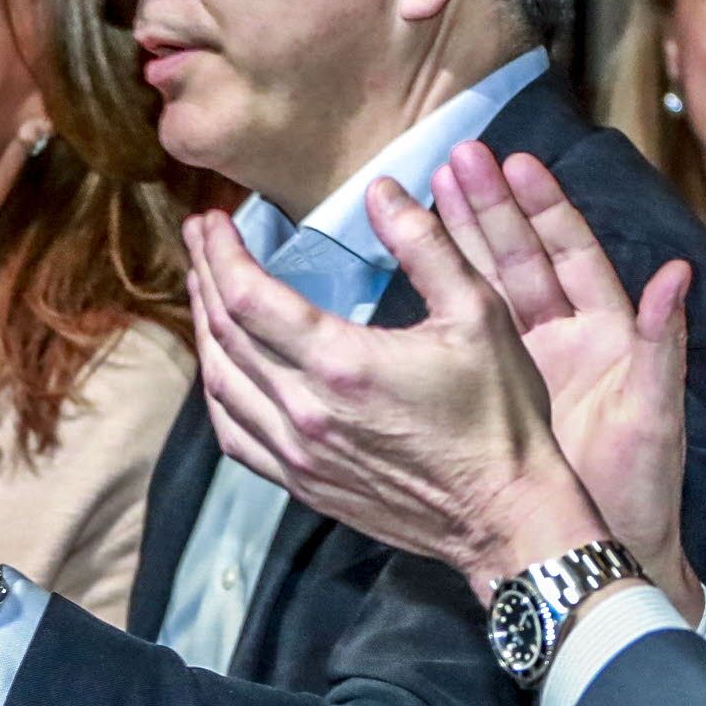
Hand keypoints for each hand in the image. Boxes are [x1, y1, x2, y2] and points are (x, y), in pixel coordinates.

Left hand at [182, 183, 613, 599]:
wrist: (505, 516)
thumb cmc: (498, 415)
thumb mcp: (478, 312)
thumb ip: (426, 244)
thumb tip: (382, 190)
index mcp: (340, 364)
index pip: (246, 297)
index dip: (220, 252)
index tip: (212, 220)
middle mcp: (304, 412)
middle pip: (223, 335)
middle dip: (205, 276)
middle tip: (200, 238)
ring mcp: (298, 455)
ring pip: (220, 386)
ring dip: (204, 331)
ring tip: (203, 288)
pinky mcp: (303, 485)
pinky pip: (235, 435)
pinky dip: (218, 393)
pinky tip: (222, 368)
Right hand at [430, 146, 700, 617]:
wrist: (598, 550)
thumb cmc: (641, 491)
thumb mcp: (654, 417)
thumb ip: (662, 345)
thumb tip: (677, 274)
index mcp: (607, 335)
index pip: (570, 253)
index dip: (543, 207)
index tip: (513, 162)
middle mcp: (565, 339)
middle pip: (522, 257)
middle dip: (488, 208)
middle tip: (454, 159)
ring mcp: (526, 366)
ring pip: (487, 287)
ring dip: (460, 240)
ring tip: (426, 193)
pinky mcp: (493, 395)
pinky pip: (463, 335)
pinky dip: (440, 298)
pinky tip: (408, 270)